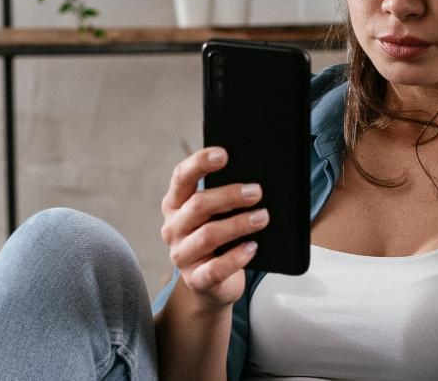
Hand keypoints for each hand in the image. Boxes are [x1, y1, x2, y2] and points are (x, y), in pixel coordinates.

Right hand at [160, 146, 268, 310]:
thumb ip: (228, 196)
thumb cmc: (221, 238)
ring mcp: (182, 255)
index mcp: (176, 204)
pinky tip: (252, 247)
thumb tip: (255, 179)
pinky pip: (215, 269)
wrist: (214, 283)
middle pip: (198, 205)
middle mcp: (173, 227)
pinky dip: (236, 257)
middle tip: (257, 191)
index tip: (224, 154)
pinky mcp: (196, 280)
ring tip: (263, 217)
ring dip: (238, 224)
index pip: (182, 177)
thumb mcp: (219, 214)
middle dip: (229, 195)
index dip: (200, 163)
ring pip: (208, 235)